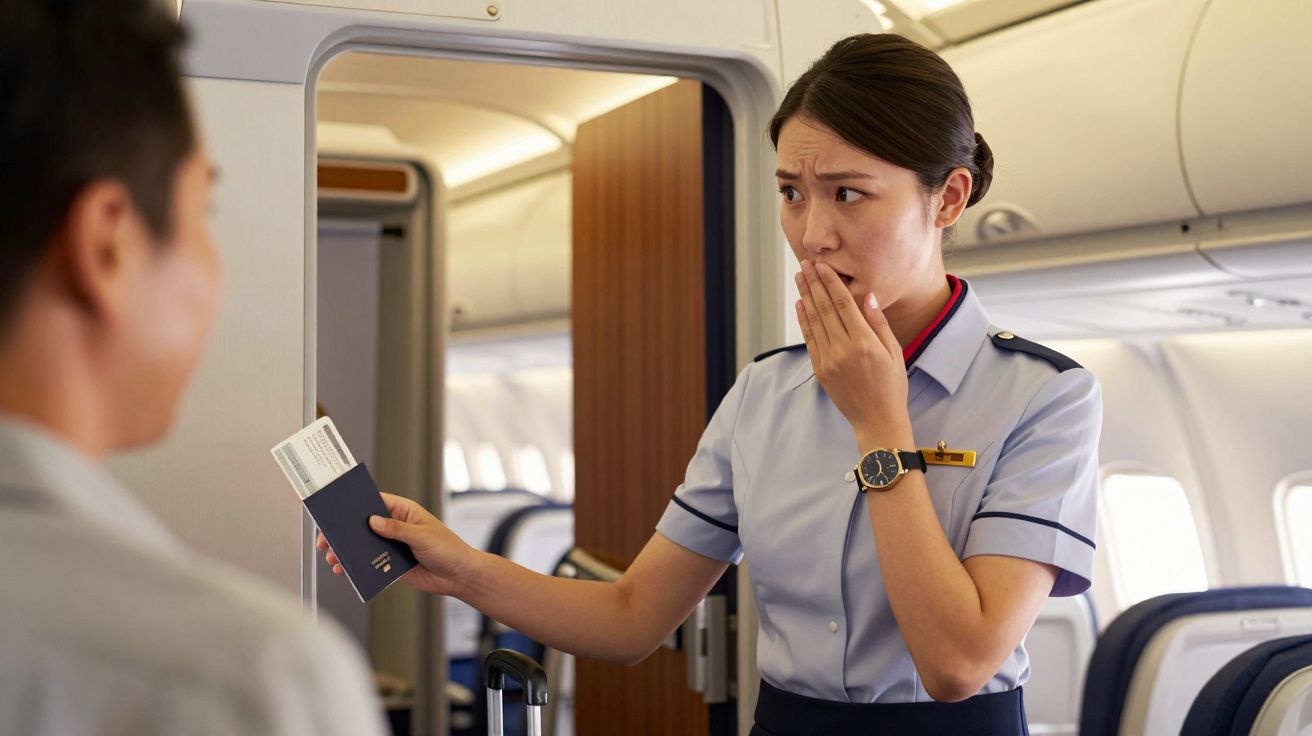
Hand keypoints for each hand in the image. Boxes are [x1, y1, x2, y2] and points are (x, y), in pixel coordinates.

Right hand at [317, 492, 476, 596]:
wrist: (458, 576)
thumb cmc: (448, 549)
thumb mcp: (422, 536)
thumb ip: (397, 529)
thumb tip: (373, 521)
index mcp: (404, 511)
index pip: (375, 502)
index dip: (355, 504)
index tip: (335, 508)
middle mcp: (395, 526)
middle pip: (363, 525)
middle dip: (343, 532)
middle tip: (326, 539)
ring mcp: (392, 545)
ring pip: (363, 545)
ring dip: (347, 551)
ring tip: (333, 558)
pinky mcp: (392, 563)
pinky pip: (369, 562)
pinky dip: (356, 566)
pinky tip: (345, 570)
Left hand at [795, 260, 912, 448]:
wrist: (877, 420)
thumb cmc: (892, 385)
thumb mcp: (894, 352)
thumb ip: (879, 323)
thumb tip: (867, 295)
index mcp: (865, 343)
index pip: (843, 304)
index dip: (831, 282)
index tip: (822, 265)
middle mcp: (843, 350)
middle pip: (824, 308)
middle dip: (814, 283)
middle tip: (805, 264)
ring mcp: (829, 361)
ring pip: (814, 321)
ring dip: (805, 296)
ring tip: (800, 277)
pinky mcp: (820, 370)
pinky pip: (809, 339)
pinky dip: (804, 320)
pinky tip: (801, 304)